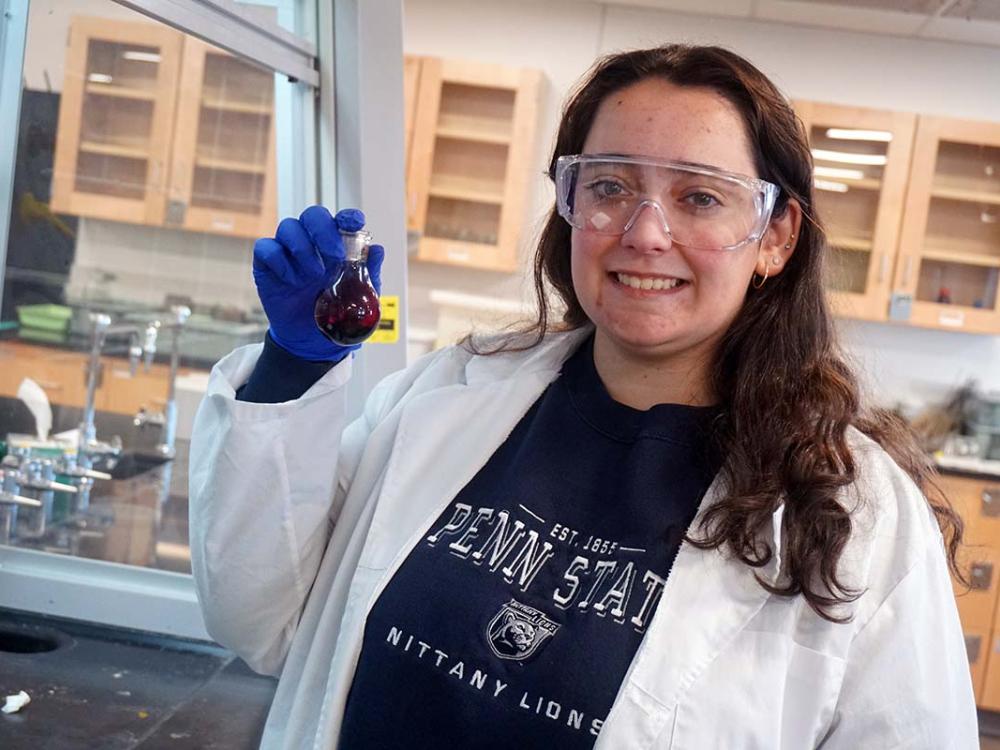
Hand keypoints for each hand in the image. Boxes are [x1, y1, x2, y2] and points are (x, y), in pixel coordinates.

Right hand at [252, 206, 384, 360]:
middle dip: (324, 230)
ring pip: (288, 227)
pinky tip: (291, 281)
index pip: (340, 220)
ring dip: (303, 248)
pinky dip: (279, 261)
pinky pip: (265, 248)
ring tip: (314, 274)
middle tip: (335, 256)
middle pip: (312, 215)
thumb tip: (378, 249)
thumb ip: (369, 273)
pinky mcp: (267, 266)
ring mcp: (288, 253)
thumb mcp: (360, 297)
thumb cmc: (337, 314)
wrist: (312, 342)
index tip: (355, 223)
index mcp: (336, 246)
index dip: (347, 217)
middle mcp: (311, 244)